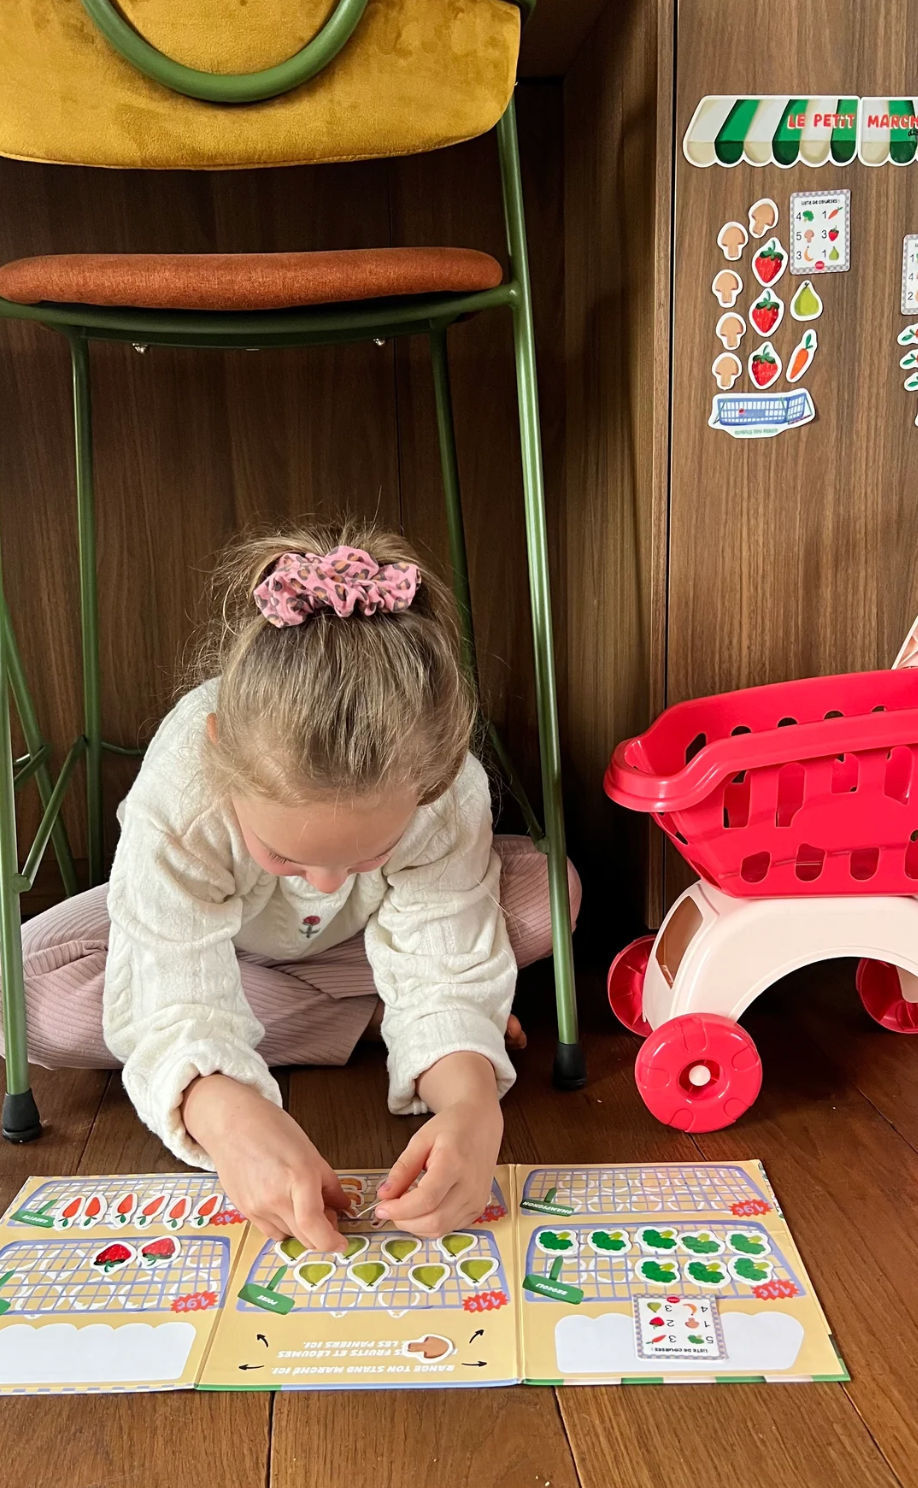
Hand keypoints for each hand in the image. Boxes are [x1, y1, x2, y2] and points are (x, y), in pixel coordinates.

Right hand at [182, 1074, 347, 1252]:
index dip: (331, 1242)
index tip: (341, 1242)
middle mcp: (276, 1198)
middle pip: (304, 1238)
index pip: (315, 1228)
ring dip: (302, 1227)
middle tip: (328, 1214)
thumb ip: (330, 1184)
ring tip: (302, 1201)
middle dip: (321, 1233)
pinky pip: (270, 1231)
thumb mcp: (310, 1152)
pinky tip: (284, 1204)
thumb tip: (343, 1205)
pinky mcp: (244, 1211)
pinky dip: (284, 1225)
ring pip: (289, 1235)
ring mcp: (257, 1207)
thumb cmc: (271, 1129)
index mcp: (299, 1179)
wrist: (231, 1124)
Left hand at [374, 1053, 502, 1237]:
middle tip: (389, 1208)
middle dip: (404, 1221)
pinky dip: (430, 1224)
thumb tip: (384, 1195)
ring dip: (415, 1225)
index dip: (400, 1210)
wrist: (482, 1124)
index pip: (426, 1200)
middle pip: (433, 1220)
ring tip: (404, 1207)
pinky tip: (422, 1208)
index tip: (381, 1208)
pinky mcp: (478, 1209)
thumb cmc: (452, 1127)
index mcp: (454, 1163)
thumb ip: (403, 1169)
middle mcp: (470, 1186)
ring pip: (440, 1229)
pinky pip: (449, 1227)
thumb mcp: (421, 1139)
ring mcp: (477, 1200)